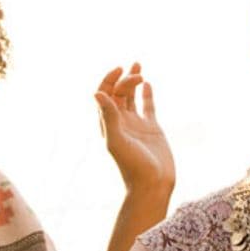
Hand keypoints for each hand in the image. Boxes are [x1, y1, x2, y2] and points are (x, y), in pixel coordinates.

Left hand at [96, 64, 174, 198]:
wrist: (152, 185)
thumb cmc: (133, 167)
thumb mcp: (117, 141)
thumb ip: (108, 117)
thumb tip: (97, 93)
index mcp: (108, 124)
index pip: (104, 95)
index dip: (108, 80)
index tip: (119, 70)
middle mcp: (120, 122)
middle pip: (118, 93)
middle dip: (125, 79)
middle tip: (136, 73)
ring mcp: (136, 125)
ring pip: (131, 97)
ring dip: (133, 81)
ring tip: (138, 64)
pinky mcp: (152, 129)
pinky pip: (148, 107)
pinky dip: (147, 94)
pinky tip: (148, 83)